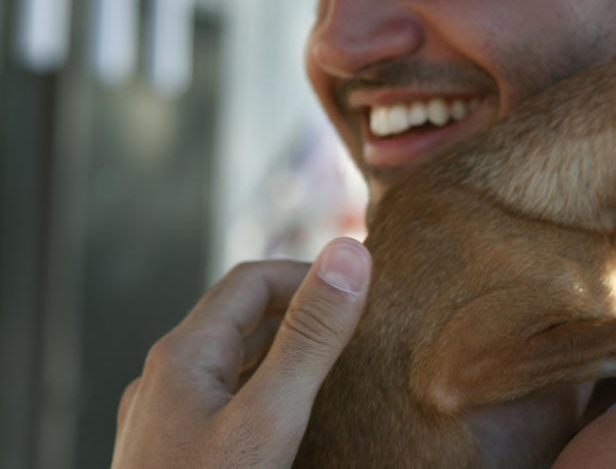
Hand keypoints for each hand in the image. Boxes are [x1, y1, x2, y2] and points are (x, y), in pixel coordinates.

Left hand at [112, 237, 370, 467]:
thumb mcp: (271, 416)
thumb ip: (311, 337)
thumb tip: (349, 252)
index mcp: (183, 353)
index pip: (253, 279)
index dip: (312, 275)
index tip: (366, 295)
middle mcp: (165, 378)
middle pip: (242, 320)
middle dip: (304, 314)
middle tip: (363, 331)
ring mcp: (164, 420)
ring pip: (233, 365)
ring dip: (286, 356)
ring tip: (340, 373)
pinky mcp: (173, 456)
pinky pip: (224, 405)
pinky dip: (266, 396)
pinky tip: (295, 426)